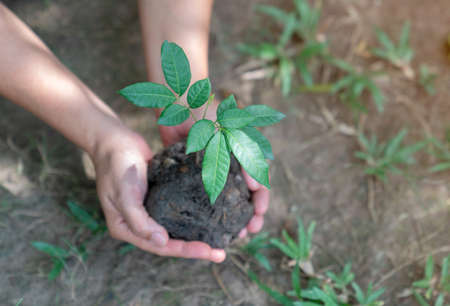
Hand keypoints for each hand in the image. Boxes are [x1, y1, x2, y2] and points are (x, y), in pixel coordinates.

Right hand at [92, 126, 224, 262]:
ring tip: (219, 239)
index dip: (185, 251)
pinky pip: (177, 211)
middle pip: (170, 242)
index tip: (209, 252)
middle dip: (194, 248)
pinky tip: (209, 217)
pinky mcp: (159, 196)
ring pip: (175, 228)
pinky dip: (192, 215)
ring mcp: (149, 210)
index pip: (159, 247)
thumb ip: (140, 221)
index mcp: (126, 228)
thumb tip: (162, 242)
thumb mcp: (125, 195)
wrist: (115, 139)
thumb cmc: (117, 166)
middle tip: (220, 253)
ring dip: (195, 234)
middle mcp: (138, 223)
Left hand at [158, 101, 270, 239]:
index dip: (261, 200)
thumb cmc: (208, 114)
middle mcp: (234, 165)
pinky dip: (211, 211)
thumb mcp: (231, 134)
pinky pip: (208, 195)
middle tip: (247, 232)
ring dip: (232, 218)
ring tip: (232, 236)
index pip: (260, 181)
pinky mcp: (198, 174)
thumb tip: (255, 187)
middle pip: (247, 195)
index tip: (258, 215)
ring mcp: (216, 170)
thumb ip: (243, 158)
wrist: (179, 104)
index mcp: (246, 154)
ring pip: (228, 199)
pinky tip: (208, 224)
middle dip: (250, 215)